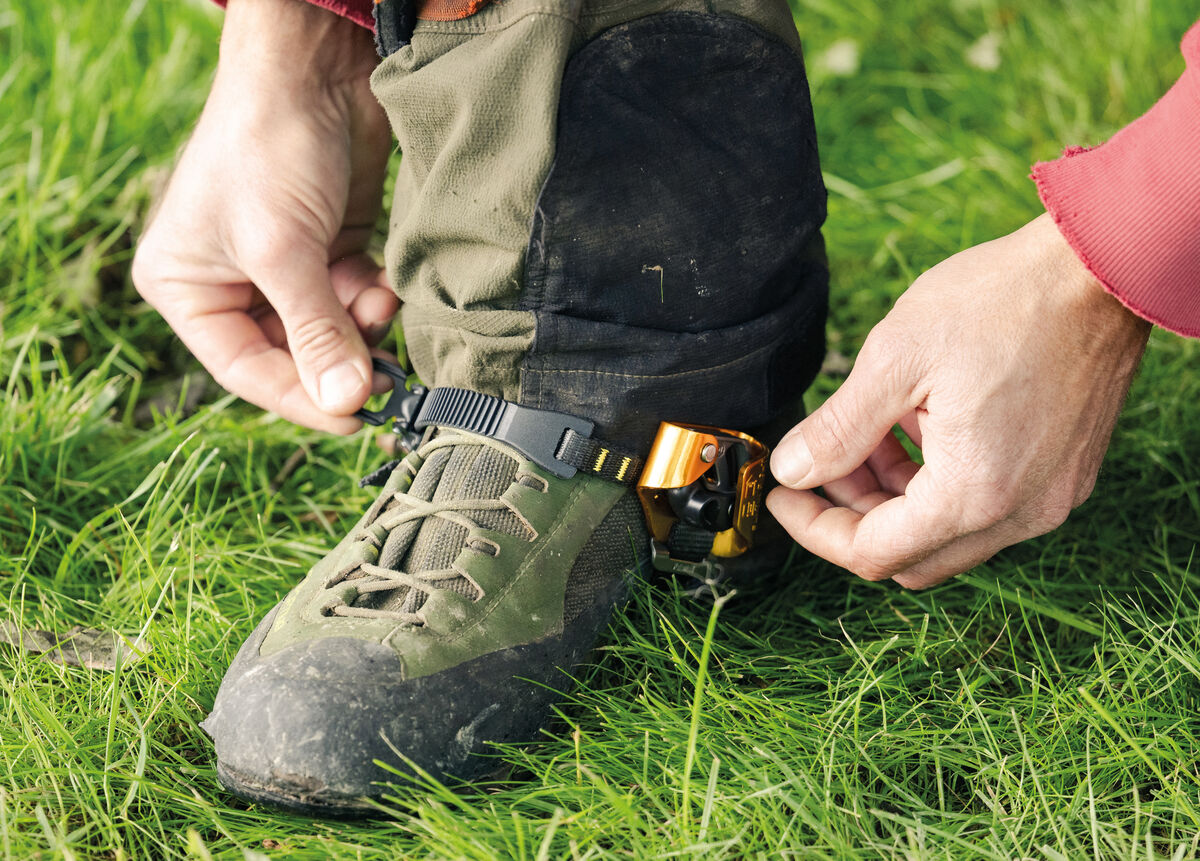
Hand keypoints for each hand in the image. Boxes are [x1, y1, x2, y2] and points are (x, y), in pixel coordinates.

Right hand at [132, 0, 396, 432]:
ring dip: (361, 327)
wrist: (314, 66)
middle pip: (293, 355)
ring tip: (379, 302)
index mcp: (186, 287)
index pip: (246, 369)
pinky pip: (354, 299)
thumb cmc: (268, 146)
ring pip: (330, 330)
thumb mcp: (283, 250)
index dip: (300, 399)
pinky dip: (373, 299)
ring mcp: (284, 266)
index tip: (352, 419)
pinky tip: (385, 283)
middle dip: (339, 359)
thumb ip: (315, 330)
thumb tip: (346, 403)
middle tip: (383, 376)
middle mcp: (231, 282)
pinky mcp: (329, 246)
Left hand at [767, 214, 1150, 587]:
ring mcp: (1051, 497)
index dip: (815, 528)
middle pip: (912, 554)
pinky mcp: (1065, 474)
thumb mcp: (896, 360)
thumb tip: (792, 470)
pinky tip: (919, 425)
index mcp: (974, 494)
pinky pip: (987, 507)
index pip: (874, 553)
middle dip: (854, 514)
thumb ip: (838, 429)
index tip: (783, 495)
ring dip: (895, 498)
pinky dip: (939, 483)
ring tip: (869, 432)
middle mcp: (1021, 514)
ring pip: (948, 534)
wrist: (1100, 266)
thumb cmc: (1003, 301)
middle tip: (822, 462)